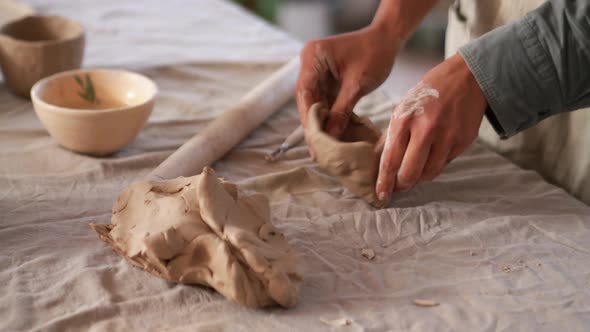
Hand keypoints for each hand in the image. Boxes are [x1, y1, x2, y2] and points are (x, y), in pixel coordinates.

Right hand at [295, 25, 398, 143]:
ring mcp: (316, 71)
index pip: (305, 92)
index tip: (313, 141)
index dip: (309, 119)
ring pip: (314, 102)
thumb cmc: (375, 54)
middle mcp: (309, 63)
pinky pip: (324, 100)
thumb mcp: (358, 84)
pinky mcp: (325, 78)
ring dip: (320, 123)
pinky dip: (329, 116)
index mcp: (313, 56)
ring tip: (323, 149)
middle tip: (316, 151)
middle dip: (313, 124)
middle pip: (307, 99)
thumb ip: (342, 110)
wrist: (387, 39)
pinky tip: (332, 135)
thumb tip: (331, 137)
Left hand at [376, 53, 487, 200]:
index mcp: (405, 119)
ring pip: (429, 173)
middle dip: (402, 184)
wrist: (466, 78)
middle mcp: (426, 129)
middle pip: (410, 173)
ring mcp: (447, 136)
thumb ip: (392, 135)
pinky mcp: (463, 141)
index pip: (390, 160)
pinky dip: (435, 166)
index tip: (381, 194)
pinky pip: (445, 164)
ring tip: (415, 171)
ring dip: (419, 178)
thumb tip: (378, 162)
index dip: (384, 181)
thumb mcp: (403, 107)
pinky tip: (431, 157)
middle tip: (399, 186)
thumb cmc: (429, 93)